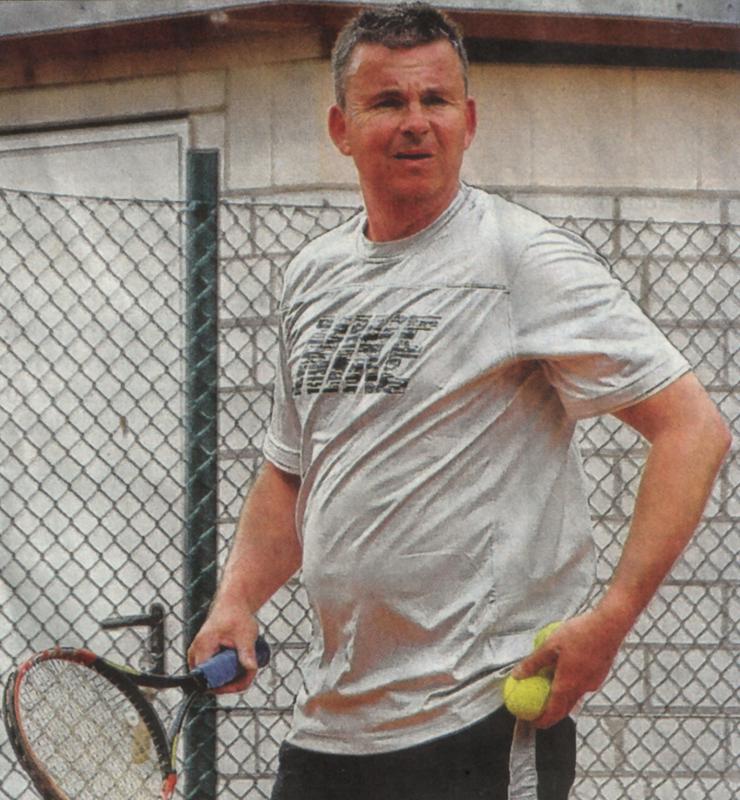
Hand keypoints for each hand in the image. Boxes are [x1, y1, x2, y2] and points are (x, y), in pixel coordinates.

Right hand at [187, 602, 261, 693]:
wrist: (232, 605)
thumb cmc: (237, 616)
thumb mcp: (246, 635)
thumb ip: (247, 653)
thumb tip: (251, 669)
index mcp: (203, 647)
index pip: (207, 679)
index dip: (225, 685)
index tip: (242, 682)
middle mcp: (195, 654)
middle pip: (210, 682)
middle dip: (231, 682)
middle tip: (249, 672)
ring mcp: (196, 656)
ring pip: (211, 679)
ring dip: (230, 678)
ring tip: (245, 666)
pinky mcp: (202, 657)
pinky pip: (212, 673)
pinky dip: (226, 672)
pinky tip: (238, 665)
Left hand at [511, 610, 624, 727]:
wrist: (608, 627)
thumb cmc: (579, 634)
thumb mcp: (550, 645)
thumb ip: (534, 662)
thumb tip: (517, 675)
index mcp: (568, 684)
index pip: (554, 711)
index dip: (542, 720)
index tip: (533, 723)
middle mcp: (582, 688)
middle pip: (565, 709)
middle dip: (552, 715)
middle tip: (540, 714)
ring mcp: (593, 682)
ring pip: (575, 698)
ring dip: (563, 701)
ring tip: (551, 695)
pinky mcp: (600, 675)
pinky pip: (583, 686)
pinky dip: (573, 687)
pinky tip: (568, 674)